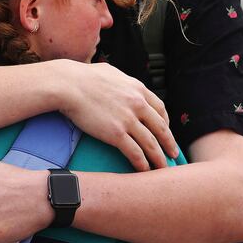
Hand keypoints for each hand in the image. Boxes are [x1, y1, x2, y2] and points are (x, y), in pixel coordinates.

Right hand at [55, 60, 178, 170]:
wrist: (68, 85)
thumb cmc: (84, 77)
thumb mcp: (111, 72)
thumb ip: (123, 81)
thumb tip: (123, 84)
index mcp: (138, 89)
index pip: (160, 108)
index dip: (166, 122)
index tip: (166, 131)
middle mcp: (137, 104)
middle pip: (161, 128)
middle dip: (169, 143)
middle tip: (174, 154)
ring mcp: (128, 120)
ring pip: (151, 143)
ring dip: (159, 158)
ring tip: (163, 168)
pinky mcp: (116, 134)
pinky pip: (134, 152)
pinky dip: (142, 163)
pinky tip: (144, 170)